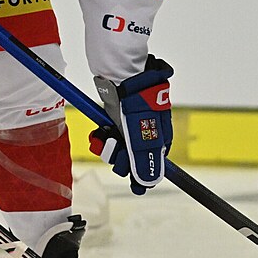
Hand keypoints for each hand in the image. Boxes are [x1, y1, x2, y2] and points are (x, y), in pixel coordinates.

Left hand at [89, 56, 172, 193]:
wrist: (122, 73)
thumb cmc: (137, 102)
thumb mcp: (142, 135)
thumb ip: (143, 160)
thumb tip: (147, 184)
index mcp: (160, 139)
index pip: (151, 167)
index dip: (139, 175)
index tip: (132, 182)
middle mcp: (146, 134)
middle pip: (131, 160)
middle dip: (119, 158)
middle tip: (115, 147)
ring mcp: (130, 126)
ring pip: (116, 149)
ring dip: (107, 147)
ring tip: (104, 136)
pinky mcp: (115, 118)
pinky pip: (107, 136)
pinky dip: (100, 137)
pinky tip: (98, 133)